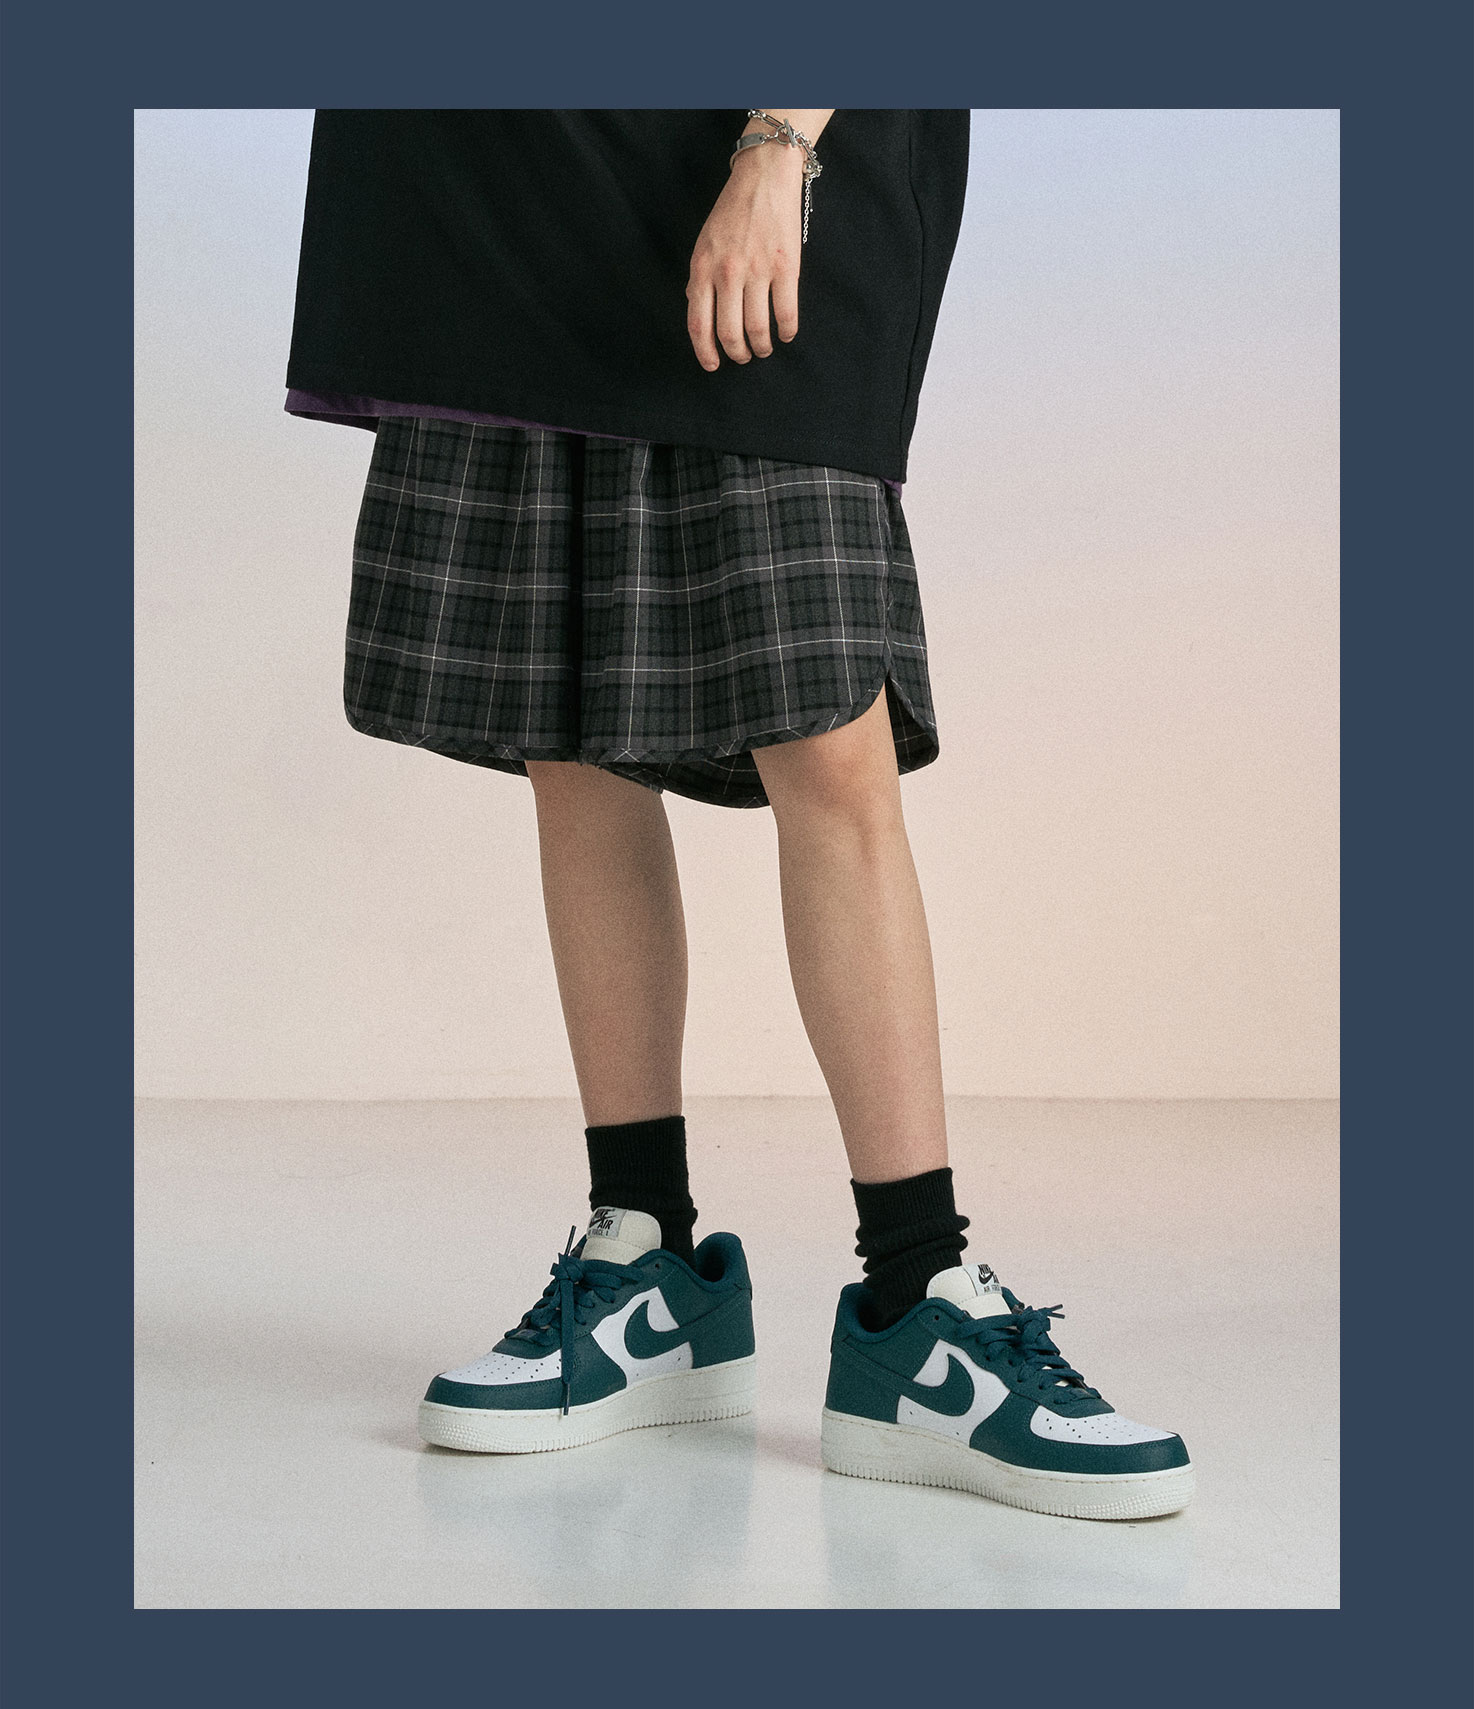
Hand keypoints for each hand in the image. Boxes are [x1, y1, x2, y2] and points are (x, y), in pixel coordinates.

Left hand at [685, 137, 806, 370]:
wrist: (764, 176)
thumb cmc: (733, 210)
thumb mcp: (704, 242)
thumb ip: (699, 277)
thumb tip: (696, 308)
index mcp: (702, 267)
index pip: (698, 323)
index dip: (705, 352)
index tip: (713, 365)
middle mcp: (727, 272)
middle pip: (729, 332)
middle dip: (737, 353)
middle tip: (743, 356)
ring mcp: (758, 270)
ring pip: (757, 328)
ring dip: (761, 347)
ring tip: (764, 348)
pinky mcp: (786, 267)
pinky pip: (785, 313)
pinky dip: (786, 332)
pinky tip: (785, 335)